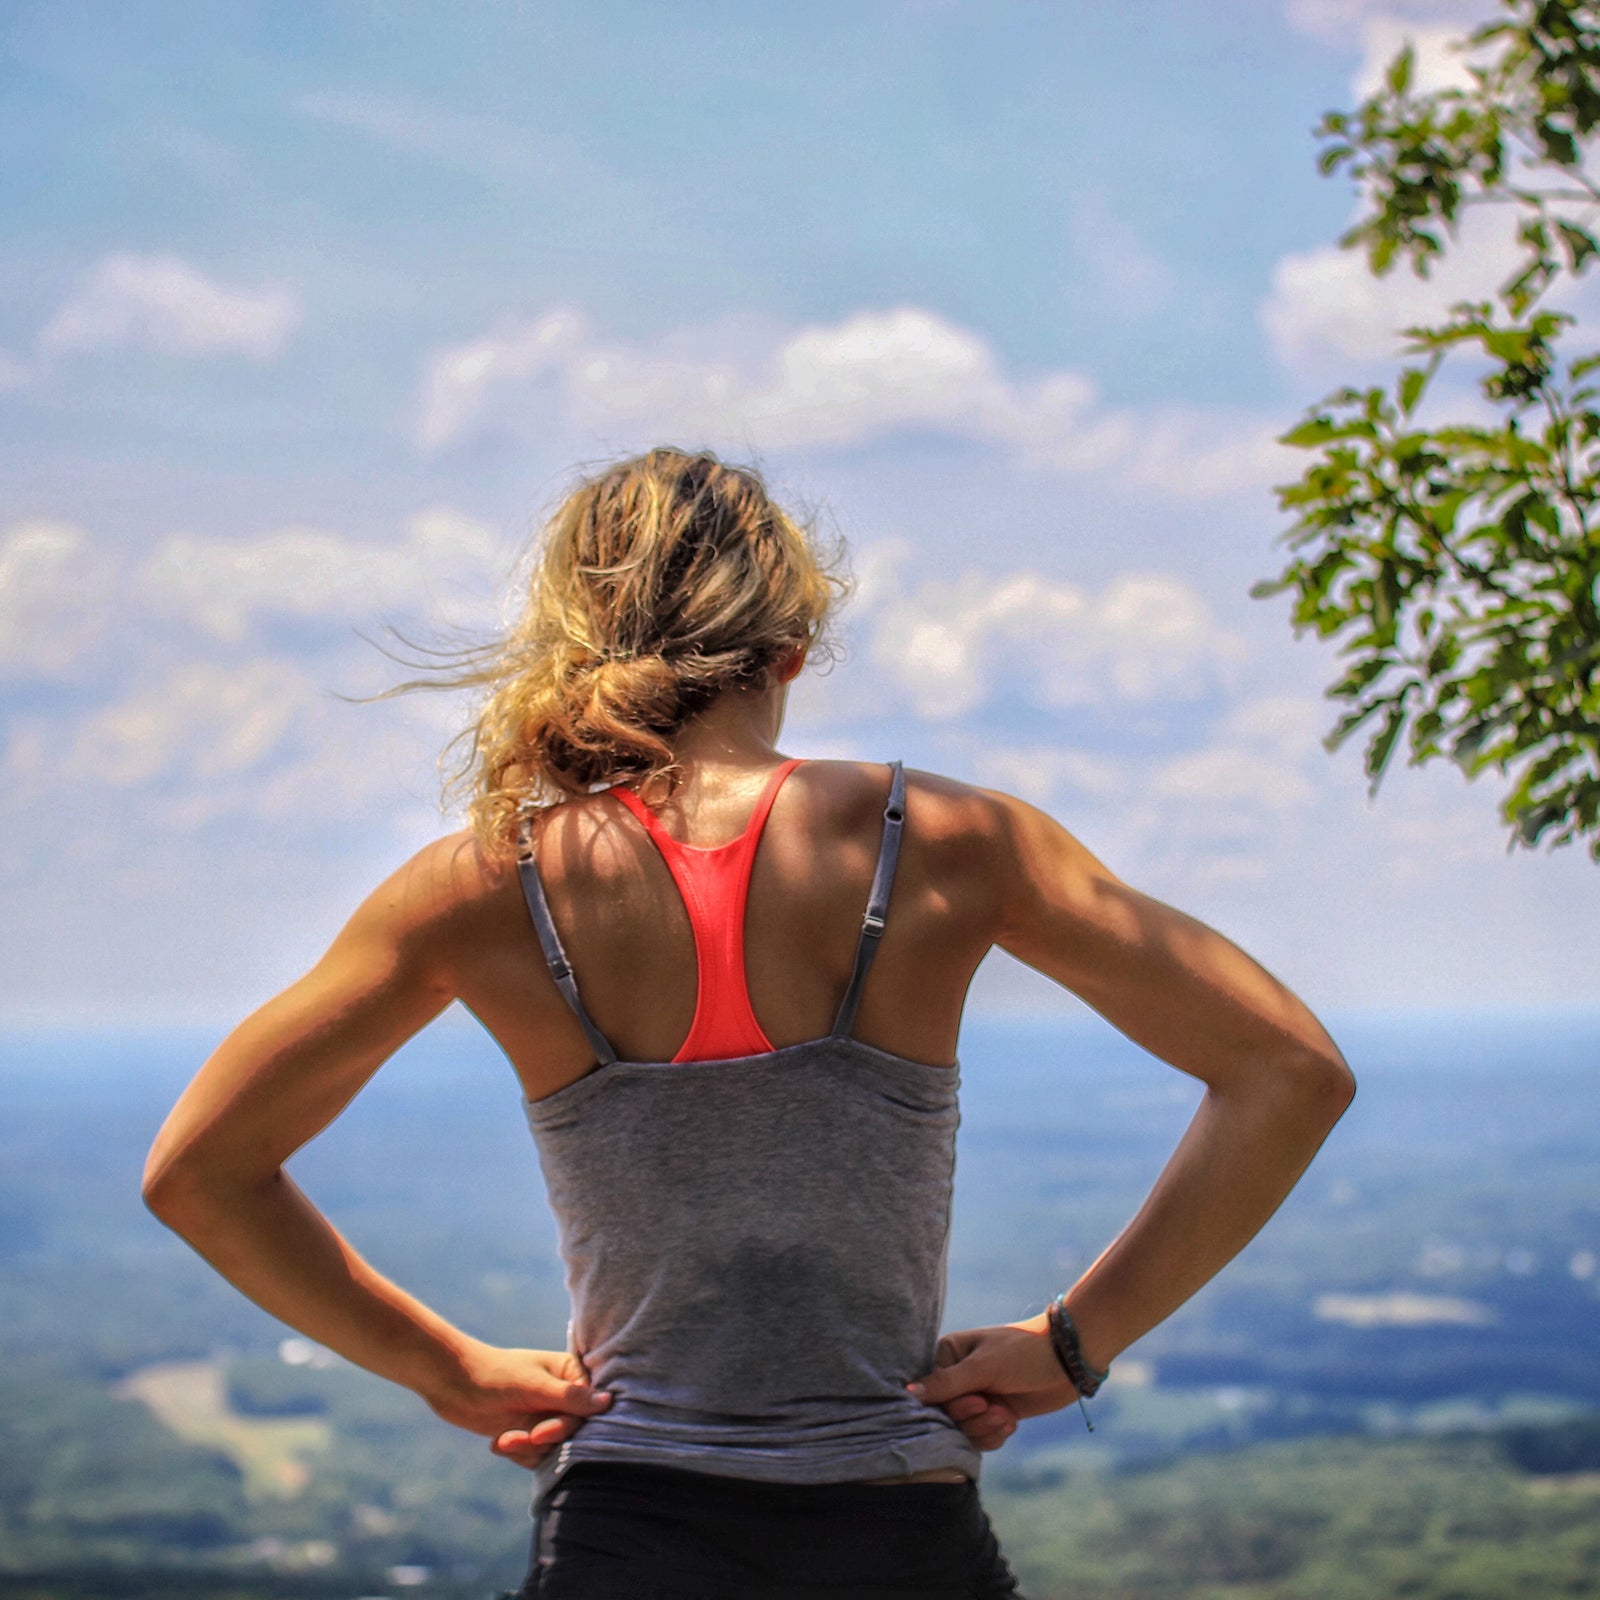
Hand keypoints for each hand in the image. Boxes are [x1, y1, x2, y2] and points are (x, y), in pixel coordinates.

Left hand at [425, 1340, 612, 1470]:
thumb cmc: (495, 1375)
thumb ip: (570, 1398)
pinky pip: (536, 1457)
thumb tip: (608, 1402)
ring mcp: (546, 1416)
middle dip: (541, 1439)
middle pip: (572, 1432)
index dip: (567, 1425)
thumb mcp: (533, 1386)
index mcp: (570, 1374)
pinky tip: (498, 1442)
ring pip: (553, 1448)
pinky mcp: (529, 1434)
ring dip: (526, 1449)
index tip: (541, 1432)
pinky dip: (518, 1454)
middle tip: (519, 1438)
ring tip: (503, 1440)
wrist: (452, 1384)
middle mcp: (563, 1396)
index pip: (588, 1409)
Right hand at [910, 1316, 1075, 1449]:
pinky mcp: (994, 1413)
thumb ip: (946, 1383)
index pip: (929, 1393)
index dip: (950, 1406)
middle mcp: (957, 1377)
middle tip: (993, 1408)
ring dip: (985, 1429)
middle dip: (971, 1419)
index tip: (976, 1402)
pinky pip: (982, 1438)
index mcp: (948, 1355)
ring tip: (1006, 1417)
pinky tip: (1011, 1424)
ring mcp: (976, 1397)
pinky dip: (995, 1436)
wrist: (1068, 1359)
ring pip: (964, 1431)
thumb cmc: (1023, 1352)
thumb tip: (907, 1392)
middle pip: (946, 1416)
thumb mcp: (984, 1366)